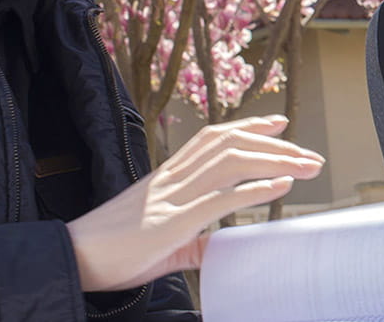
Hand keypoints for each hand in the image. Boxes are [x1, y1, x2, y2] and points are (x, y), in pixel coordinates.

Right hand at [66, 114, 323, 290]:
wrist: (72, 259)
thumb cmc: (113, 253)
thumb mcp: (164, 242)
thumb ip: (195, 240)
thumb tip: (220, 244)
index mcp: (168, 178)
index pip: (213, 139)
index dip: (249, 127)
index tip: (279, 124)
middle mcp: (172, 179)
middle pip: (230, 145)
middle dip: (277, 147)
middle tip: (312, 155)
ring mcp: (172, 197)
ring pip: (230, 162)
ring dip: (275, 161)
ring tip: (307, 167)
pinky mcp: (171, 222)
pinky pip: (218, 200)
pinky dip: (253, 190)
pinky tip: (280, 186)